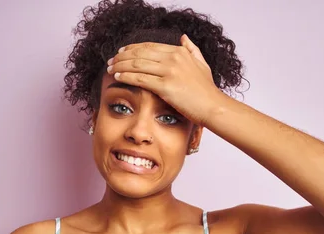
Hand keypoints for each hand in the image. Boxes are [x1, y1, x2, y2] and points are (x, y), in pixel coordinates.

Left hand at [107, 34, 221, 125]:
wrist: (213, 106)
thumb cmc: (207, 90)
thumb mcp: (202, 65)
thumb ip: (192, 50)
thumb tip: (184, 37)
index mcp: (180, 52)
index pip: (149, 46)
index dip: (132, 48)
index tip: (121, 52)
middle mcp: (173, 58)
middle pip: (140, 53)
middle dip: (122, 56)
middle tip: (111, 60)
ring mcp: (169, 72)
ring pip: (137, 65)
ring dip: (120, 66)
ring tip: (110, 69)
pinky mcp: (165, 87)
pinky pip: (140, 79)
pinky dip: (126, 77)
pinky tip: (117, 77)